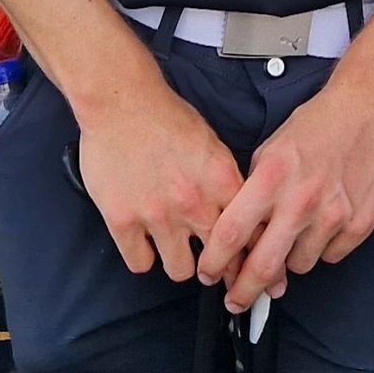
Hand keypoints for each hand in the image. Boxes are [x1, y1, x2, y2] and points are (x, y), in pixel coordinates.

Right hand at [75, 89, 244, 283]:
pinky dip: (143, 256)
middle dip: (219, 270)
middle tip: (215, 271)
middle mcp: (194, 203)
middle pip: (220, 262)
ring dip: (180, 262)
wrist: (122, 101)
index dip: (251, 255)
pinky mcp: (123, 220)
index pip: (251, 235)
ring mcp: (158, 215)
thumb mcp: (213, 145)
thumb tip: (240, 211)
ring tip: (175, 250)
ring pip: (180, 270)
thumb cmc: (164, 116)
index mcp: (221, 181)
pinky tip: (145, 243)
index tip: (249, 265)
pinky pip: (140, 263)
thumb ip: (226, 182)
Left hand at [198, 76, 373, 312]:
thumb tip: (241, 226)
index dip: (215, 261)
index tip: (208, 274)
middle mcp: (301, 201)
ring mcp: (333, 216)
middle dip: (245, 291)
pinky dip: (324, 247)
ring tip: (298, 233)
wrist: (371, 110)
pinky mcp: (359, 225)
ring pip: (299, 265)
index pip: (231, 232)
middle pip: (263, 265)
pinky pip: (332, 256)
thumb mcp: (272, 148)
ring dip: (292, 259)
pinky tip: (326, 224)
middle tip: (237, 300)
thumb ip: (255, 188)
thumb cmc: (320, 124)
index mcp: (272, 178)